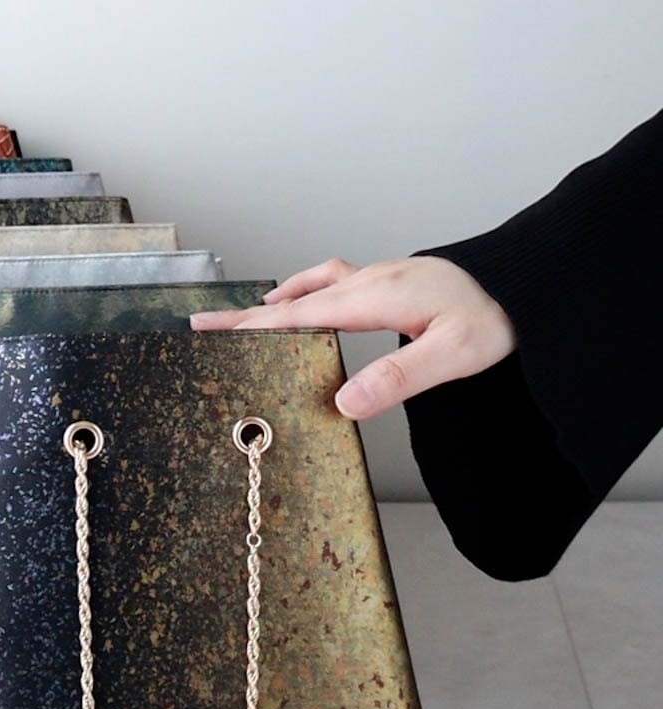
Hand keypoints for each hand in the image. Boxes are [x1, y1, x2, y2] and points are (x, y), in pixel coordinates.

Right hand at [190, 256, 516, 419]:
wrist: (535, 285)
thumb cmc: (502, 318)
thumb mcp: (455, 355)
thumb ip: (398, 377)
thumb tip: (344, 402)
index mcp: (376, 297)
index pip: (297, 316)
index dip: (249, 329)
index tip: (207, 334)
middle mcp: (371, 281)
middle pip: (292, 300)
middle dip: (244, 318)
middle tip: (202, 329)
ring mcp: (381, 277)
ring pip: (310, 287)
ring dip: (273, 304)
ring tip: (244, 320)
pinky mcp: (392, 281)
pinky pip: (333, 280)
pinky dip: (305, 290)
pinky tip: (302, 298)